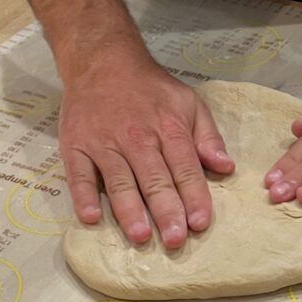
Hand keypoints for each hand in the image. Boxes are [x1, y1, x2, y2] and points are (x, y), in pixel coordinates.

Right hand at [58, 46, 233, 247]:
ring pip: (119, 181)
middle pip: (155, 179)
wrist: (103, 61)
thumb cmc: (152, 88)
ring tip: (141, 235)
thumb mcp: (189, 104)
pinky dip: (83, 196)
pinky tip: (91, 218)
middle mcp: (137, 138)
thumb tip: (226, 167)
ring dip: (129, 210)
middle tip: (176, 240)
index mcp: (169, 129)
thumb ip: (208, 137)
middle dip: (167, 211)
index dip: (194, 196)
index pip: (185, 168)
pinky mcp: (75, 145)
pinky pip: (78, 174)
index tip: (201, 223)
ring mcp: (104, 142)